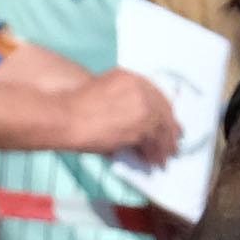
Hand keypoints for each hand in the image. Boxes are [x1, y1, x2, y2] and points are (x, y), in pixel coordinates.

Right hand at [61, 68, 183, 162]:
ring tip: (166, 157)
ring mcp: (142, 108)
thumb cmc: (75, 107)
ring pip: (161, 129)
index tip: (169, 121)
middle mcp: (141, 90)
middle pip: (163, 111)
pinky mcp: (140, 127)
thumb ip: (123, 101)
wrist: (65, 116)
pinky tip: (155, 162)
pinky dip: (155, 154)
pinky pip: (153, 143)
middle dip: (170, 128)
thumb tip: (136, 124)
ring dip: (164, 145)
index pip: (156, 95)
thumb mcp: (103, 92)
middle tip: (174, 141)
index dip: (164, 111)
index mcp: (131, 77)